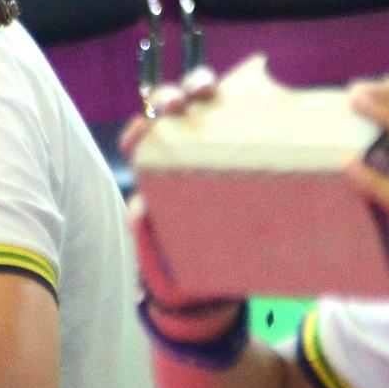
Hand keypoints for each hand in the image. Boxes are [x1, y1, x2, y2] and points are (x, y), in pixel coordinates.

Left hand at [122, 67, 242, 338]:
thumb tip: (140, 207)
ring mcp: (210, 154)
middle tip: (180, 103)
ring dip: (201, 90)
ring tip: (211, 90)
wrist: (209, 297)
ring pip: (202, 110)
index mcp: (153, 180)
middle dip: (170, 99)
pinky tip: (250, 98)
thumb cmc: (175, 274)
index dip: (138, 131)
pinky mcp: (238, 157)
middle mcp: (178, 159)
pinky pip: (237, 124)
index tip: (146, 126)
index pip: (139, 145)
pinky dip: (241, 104)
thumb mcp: (156, 261)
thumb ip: (145, 237)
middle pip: (168, 116)